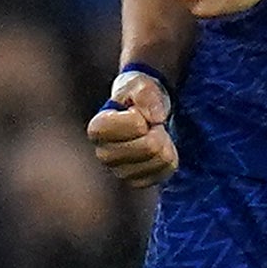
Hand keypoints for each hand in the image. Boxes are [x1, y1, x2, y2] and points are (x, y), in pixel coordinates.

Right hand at [86, 68, 179, 186]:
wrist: (140, 113)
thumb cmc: (136, 97)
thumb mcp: (140, 86)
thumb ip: (147, 95)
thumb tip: (156, 118)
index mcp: (97, 129)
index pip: (135, 126)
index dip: (144, 116)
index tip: (136, 112)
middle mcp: (103, 154)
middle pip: (149, 147)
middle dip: (158, 130)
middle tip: (149, 124)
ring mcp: (120, 171)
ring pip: (160, 160)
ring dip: (164, 143)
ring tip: (153, 135)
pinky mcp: (137, 181)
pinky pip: (166, 171)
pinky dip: (169, 157)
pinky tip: (158, 149)